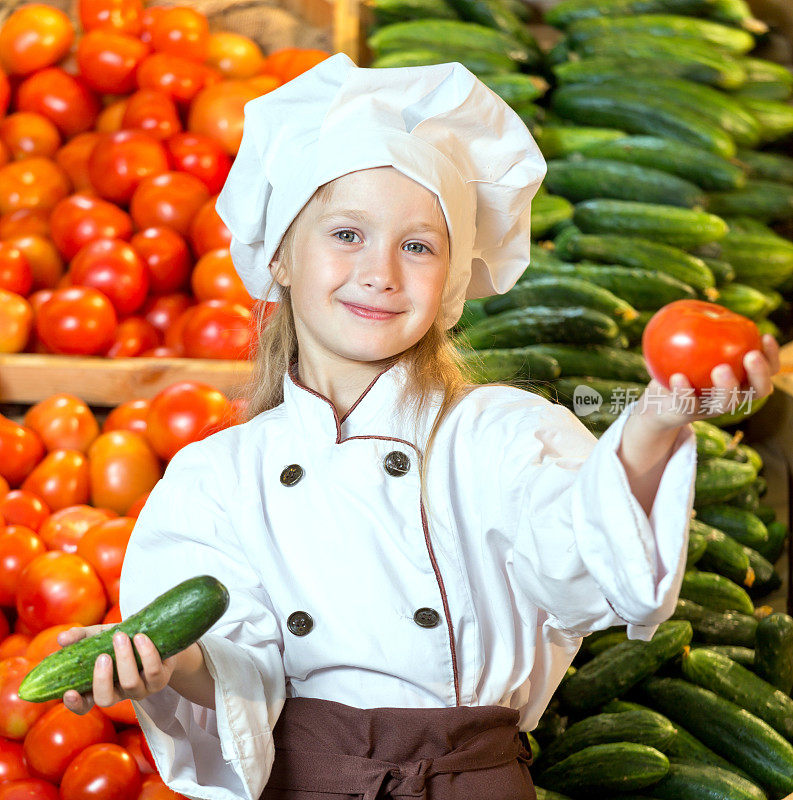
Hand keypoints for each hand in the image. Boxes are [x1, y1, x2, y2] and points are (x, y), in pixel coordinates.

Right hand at [57, 625, 180, 715]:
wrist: (158, 635)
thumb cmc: (124, 637)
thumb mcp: (100, 635)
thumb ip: (80, 637)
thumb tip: (62, 638)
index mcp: (101, 686)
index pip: (84, 705)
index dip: (75, 704)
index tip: (69, 692)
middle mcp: (120, 692)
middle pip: (106, 699)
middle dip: (102, 679)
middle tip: (103, 656)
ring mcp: (141, 689)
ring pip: (130, 684)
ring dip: (125, 659)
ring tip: (121, 637)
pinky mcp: (159, 680)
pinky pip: (153, 671)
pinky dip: (146, 653)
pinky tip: (141, 637)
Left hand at [634, 334, 780, 429]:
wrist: (657, 401)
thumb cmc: (681, 367)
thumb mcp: (693, 349)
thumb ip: (702, 332)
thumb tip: (700, 304)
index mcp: (741, 381)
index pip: (766, 371)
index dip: (771, 357)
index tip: (766, 337)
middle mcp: (732, 397)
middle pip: (757, 391)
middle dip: (758, 374)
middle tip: (750, 356)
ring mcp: (711, 409)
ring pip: (726, 403)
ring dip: (726, 386)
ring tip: (720, 368)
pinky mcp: (687, 414)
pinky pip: (687, 403)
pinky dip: (683, 390)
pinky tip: (677, 377)